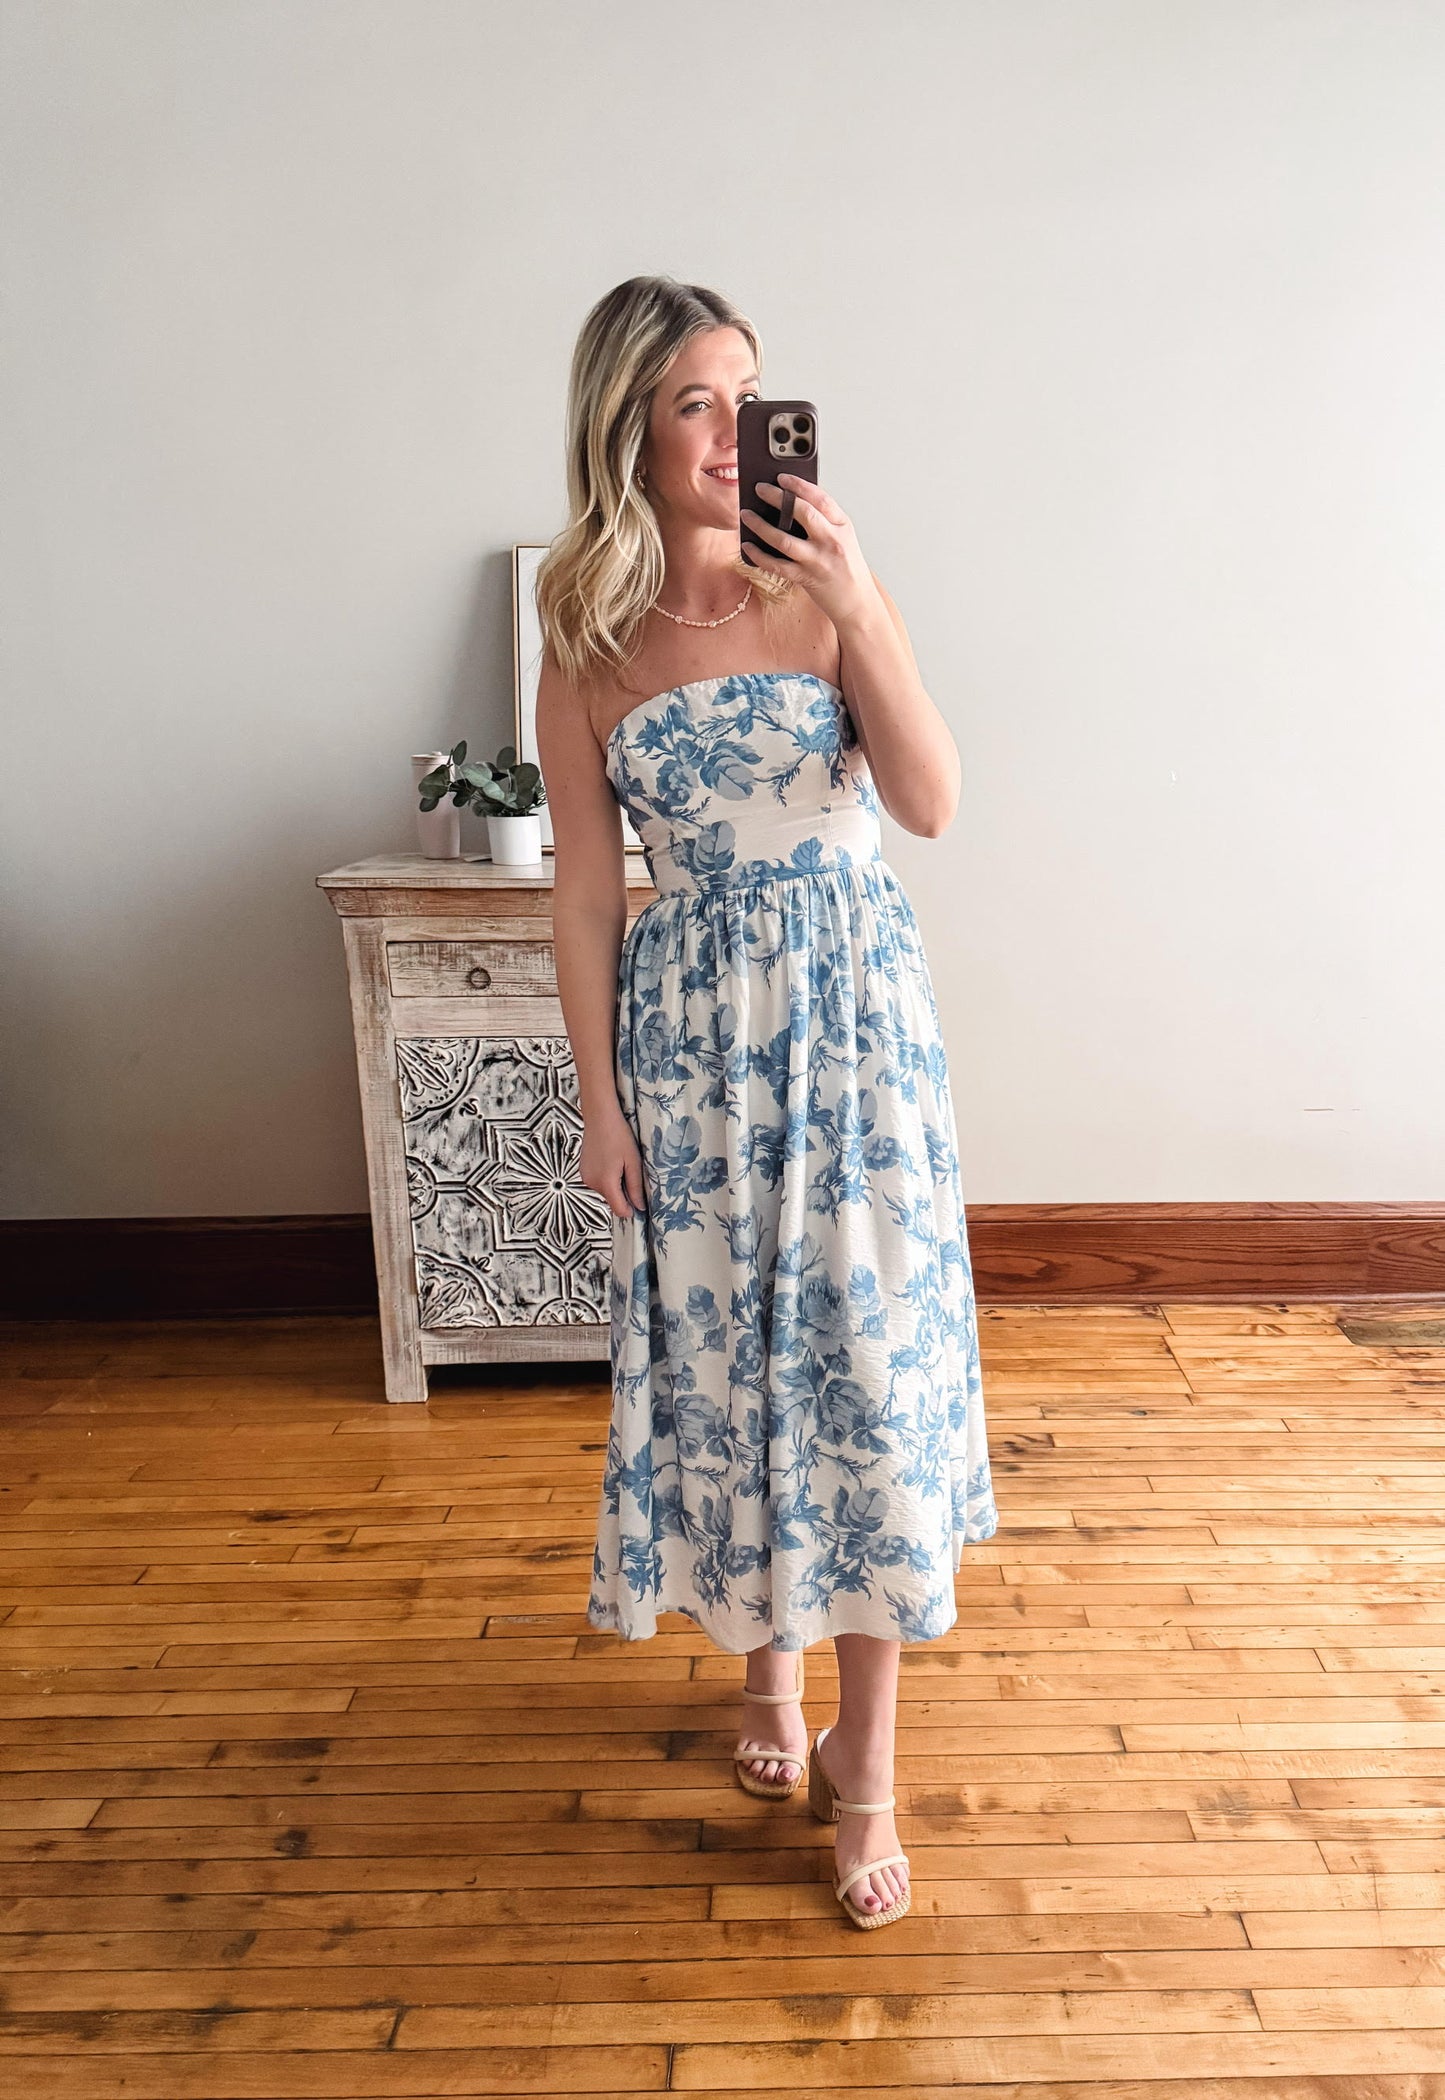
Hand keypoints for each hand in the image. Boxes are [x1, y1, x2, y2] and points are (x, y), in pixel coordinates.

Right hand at [579, 1103, 647, 1221]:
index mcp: (606, 1183)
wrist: (599, 1117)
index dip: (631, 1210)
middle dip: (623, 1193)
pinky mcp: (583, 1171)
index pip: (619, 1210)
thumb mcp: (633, 1161)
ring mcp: (585, 1177)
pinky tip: (610, 1161)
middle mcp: (592, 1183)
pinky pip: (598, 1182)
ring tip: (620, 1162)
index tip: (640, 1201)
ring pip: (606, 1192)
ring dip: (615, 1184)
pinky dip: (607, 1178)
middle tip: (630, 1171)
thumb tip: (639, 1207)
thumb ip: (635, 1187)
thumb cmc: (619, 1135)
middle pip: (612, 1201)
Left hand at [740, 473, 879, 630]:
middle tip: (759, 489)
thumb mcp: (843, 537)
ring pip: (783, 540)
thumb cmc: (848, 568)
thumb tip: (790, 503)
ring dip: (760, 526)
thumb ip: (824, 521)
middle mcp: (831, 541)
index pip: (820, 498)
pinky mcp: (806, 579)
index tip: (782, 477)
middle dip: (777, 498)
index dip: (799, 484)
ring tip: (746, 515)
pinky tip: (748, 546)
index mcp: (842, 525)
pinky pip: (777, 565)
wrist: (857, 602)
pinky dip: (759, 555)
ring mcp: (818, 561)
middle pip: (802, 513)